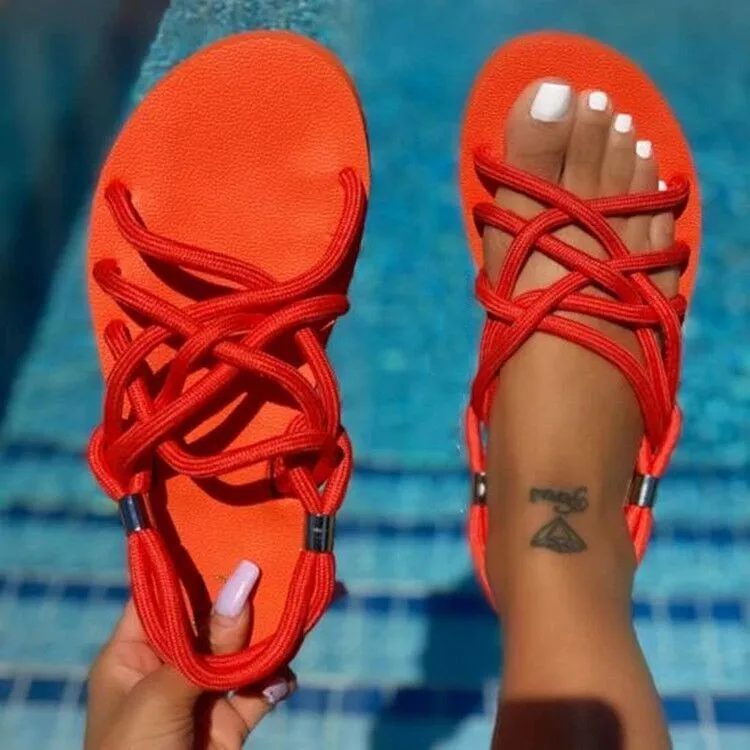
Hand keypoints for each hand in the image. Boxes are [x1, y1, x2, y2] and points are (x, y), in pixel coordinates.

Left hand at [85, 561, 293, 749]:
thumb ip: (206, 644)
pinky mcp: (231, 721)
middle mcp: (168, 664)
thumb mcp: (161, 696)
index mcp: (132, 651)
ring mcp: (202, 692)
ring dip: (272, 634)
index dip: (193, 563)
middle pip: (212, 617)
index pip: (162, 593)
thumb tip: (246, 579)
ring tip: (304, 604)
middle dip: (247, 595)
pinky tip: (282, 678)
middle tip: (284, 558)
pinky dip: (277, 679)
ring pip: (243, 649)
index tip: (229, 528)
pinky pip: (261, 687)